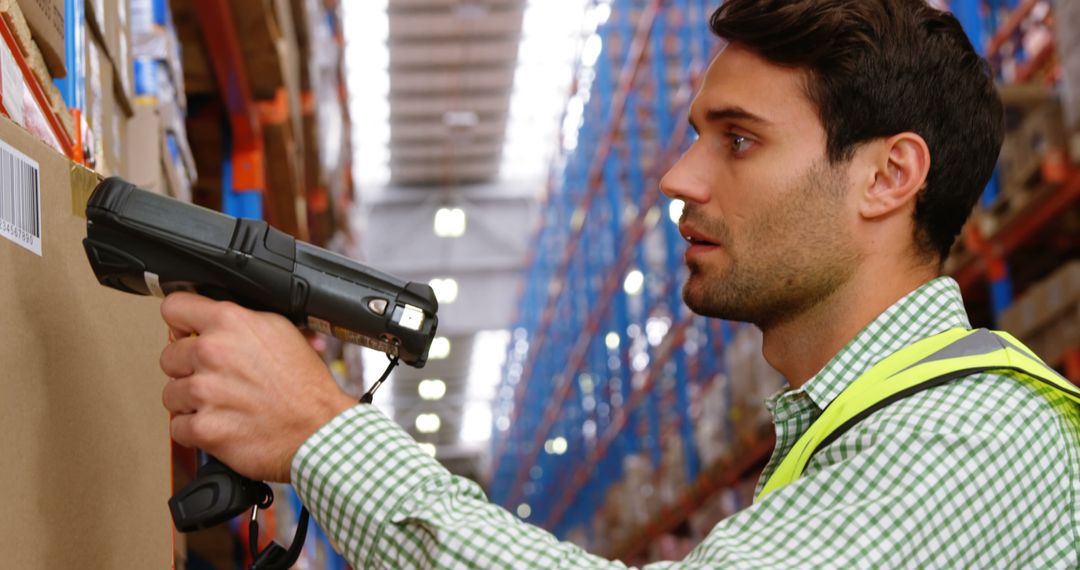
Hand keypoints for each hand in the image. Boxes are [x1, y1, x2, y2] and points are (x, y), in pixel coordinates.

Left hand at [158, 292, 356, 481]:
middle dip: (188, 368)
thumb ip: (239, 323)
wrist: (319, 430)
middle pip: (168, 355)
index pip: (174, 307)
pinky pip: (177, 427)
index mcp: (231, 322)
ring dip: (191, 402)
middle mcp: (213, 352)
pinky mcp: (203, 427)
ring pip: (170, 393)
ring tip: (223, 404)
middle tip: (217, 378)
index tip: (187, 334)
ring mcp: (205, 391)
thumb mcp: (281, 331)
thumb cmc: (305, 386)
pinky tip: (221, 423)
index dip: (181, 323)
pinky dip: (195, 430)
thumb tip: (208, 323)